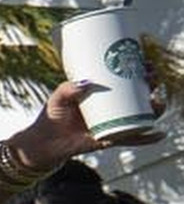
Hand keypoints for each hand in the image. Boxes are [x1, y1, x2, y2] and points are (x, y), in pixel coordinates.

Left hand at [9, 79, 156, 165]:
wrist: (45, 140)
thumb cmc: (53, 115)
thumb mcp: (59, 96)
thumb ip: (68, 88)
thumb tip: (86, 83)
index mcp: (103, 95)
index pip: (126, 80)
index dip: (139, 72)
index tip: (147, 63)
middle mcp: (112, 109)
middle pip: (139, 95)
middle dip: (151, 86)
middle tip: (152, 79)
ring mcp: (114, 124)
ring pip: (141, 116)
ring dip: (154, 109)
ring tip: (157, 102)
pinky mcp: (111, 139)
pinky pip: (132, 139)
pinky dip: (145, 138)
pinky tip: (158, 134)